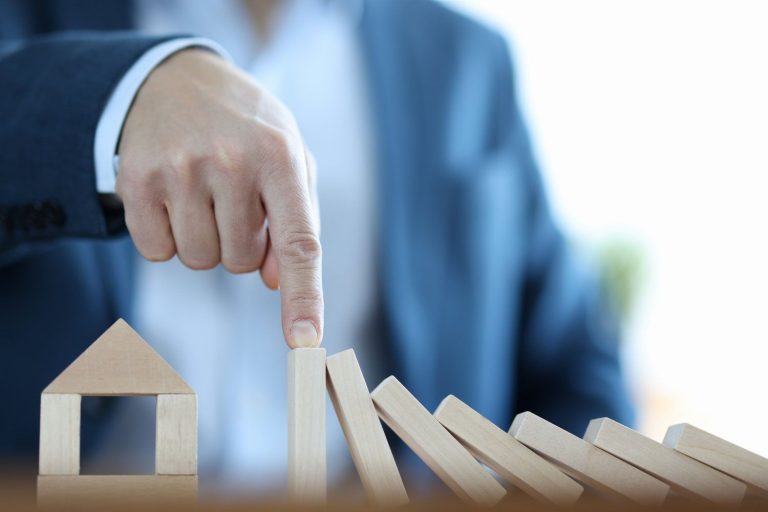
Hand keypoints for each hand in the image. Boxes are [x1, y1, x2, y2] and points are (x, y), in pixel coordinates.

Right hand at [115, 49, 321, 347]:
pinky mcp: (136, 178)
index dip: (303, 296)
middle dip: (241, 243)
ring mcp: (179, 169)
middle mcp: (230, 162)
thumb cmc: (247, 129)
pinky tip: (173, 196)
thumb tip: (275, 283)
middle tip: (233, 198)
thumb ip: (296, 221)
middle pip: (239, 263)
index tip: (305, 340)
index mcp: (280, 156)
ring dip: (205, 242)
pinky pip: (157, 251)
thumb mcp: (289, 158)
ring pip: (198, 262)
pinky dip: (167, 237)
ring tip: (205, 193)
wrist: (178, 78)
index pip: (298, 242)